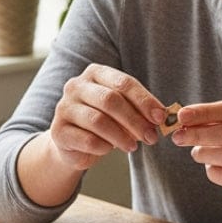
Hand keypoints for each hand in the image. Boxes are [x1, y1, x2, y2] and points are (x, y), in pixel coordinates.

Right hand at [47, 63, 164, 172]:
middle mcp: (76, 86)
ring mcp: (64, 107)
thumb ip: (140, 109)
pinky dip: (104, 147)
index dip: (144, 101)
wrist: (73, 143)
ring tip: (133, 147)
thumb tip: (163, 116)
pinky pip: (87, 140)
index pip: (123, 83)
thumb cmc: (104, 121)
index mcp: (95, 73)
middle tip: (151, 137)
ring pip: (98, 121)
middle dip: (135, 120)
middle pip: (110, 100)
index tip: (160, 117)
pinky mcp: (58, 131)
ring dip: (121, 136)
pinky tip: (109, 149)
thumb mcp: (123, 110)